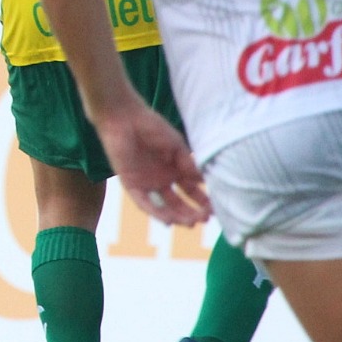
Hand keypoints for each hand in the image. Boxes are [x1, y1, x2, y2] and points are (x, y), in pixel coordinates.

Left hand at [94, 100, 211, 226]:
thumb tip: (206, 181)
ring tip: (191, 223)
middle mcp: (161, 180)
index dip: (202, 201)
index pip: (191, 191)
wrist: (126, 118)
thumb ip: (189, 165)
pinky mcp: (132, 185)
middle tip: (205, 219)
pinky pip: (144, 203)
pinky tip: (168, 220)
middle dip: (192, 212)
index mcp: (174, 170)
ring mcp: (147, 184)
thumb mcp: (176, 147)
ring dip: (177, 216)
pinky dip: (156, 212)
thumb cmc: (152, 127)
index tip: (215, 210)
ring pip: (163, 207)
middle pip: (179, 203)